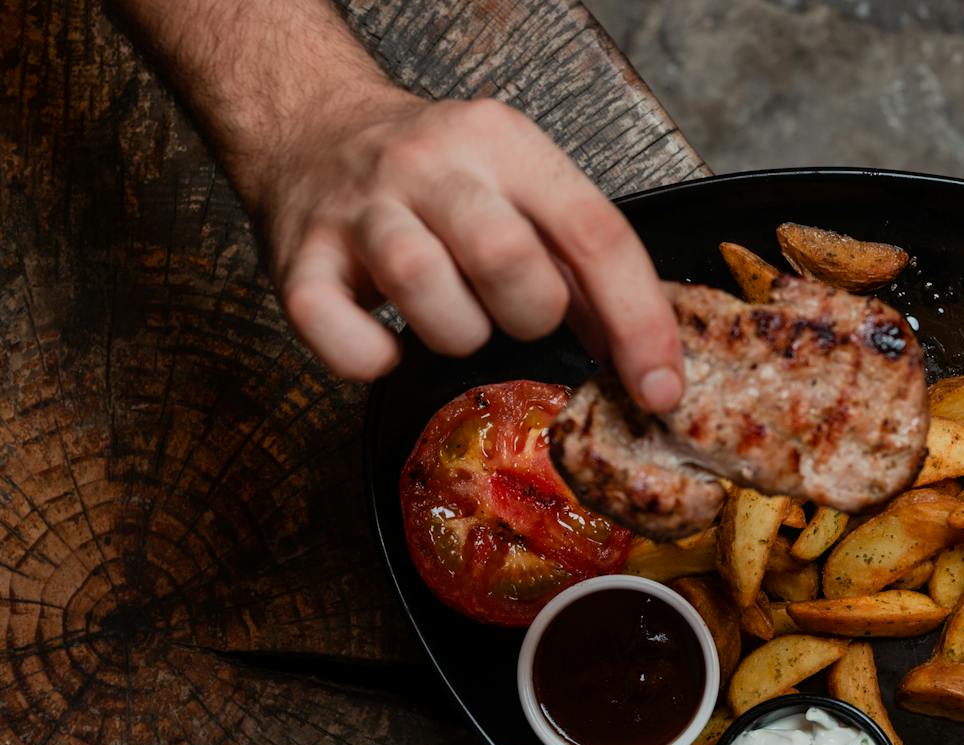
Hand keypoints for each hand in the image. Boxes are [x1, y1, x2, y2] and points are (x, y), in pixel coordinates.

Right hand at [246, 87, 681, 404]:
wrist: (314, 129)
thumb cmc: (438, 181)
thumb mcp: (521, 190)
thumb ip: (582, 265)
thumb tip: (645, 361)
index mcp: (506, 144)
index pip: (595, 233)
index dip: (639, 322)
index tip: (659, 389)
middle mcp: (432, 164)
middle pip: (509, 257)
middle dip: (532, 317)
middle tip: (515, 316)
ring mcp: (360, 207)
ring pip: (423, 284)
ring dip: (456, 334)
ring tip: (452, 319)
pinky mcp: (297, 255)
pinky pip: (335, 328)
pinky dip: (369, 358)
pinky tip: (389, 348)